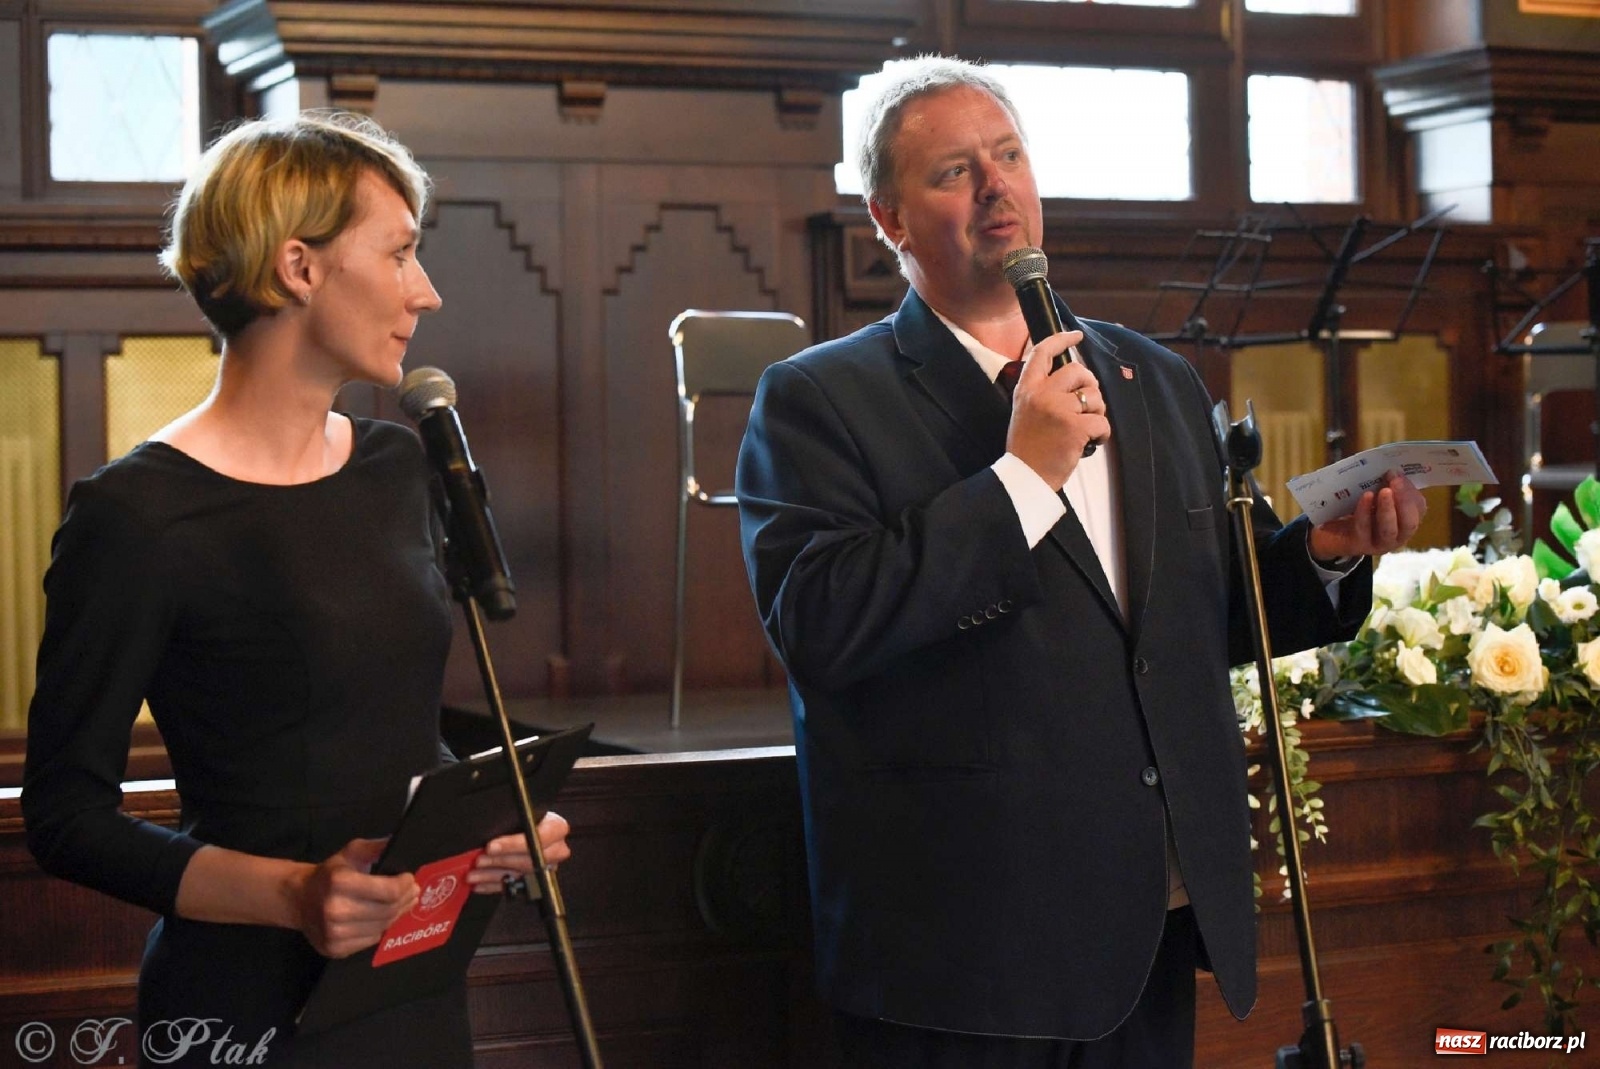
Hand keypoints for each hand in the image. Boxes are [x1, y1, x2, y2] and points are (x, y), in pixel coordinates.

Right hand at [295, 837, 417, 957]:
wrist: (299, 899)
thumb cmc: (329, 875)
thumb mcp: (350, 853)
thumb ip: (374, 848)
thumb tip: (397, 843)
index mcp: (340, 882)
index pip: (389, 891)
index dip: (405, 885)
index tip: (410, 879)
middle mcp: (336, 910)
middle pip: (388, 910)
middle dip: (406, 900)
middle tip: (413, 892)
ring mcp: (334, 933)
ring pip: (382, 927)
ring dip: (396, 915)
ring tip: (402, 904)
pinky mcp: (335, 950)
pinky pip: (371, 940)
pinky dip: (381, 928)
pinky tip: (382, 918)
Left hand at [468, 810, 571, 893]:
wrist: (528, 827)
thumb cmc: (521, 817)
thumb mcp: (519, 813)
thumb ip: (508, 821)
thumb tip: (488, 832)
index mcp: (556, 827)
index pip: (540, 838)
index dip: (514, 844)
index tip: (492, 846)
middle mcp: (555, 849)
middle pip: (530, 860)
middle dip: (500, 861)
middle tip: (480, 859)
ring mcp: (546, 867)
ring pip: (519, 875)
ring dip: (493, 875)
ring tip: (474, 873)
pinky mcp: (535, 881)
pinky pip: (514, 887)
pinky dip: (494, 885)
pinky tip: (480, 883)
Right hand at [1005, 330, 1108, 488]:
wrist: (1025, 477)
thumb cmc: (1028, 448)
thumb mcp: (1024, 411)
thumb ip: (1042, 392)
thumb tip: (1075, 380)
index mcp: (1026, 389)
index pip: (1042, 352)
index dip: (1062, 340)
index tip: (1076, 335)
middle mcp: (1041, 394)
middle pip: (1078, 371)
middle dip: (1089, 385)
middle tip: (1087, 404)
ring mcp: (1058, 409)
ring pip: (1094, 397)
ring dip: (1096, 412)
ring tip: (1084, 428)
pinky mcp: (1074, 427)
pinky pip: (1102, 422)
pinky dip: (1101, 434)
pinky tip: (1091, 442)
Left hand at [1307, 470, 1426, 559]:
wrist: (1330, 531)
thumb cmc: (1357, 509)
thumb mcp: (1374, 495)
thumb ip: (1384, 484)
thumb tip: (1389, 468)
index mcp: (1405, 521)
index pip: (1418, 508)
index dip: (1412, 491)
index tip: (1400, 473)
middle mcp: (1397, 536)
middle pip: (1409, 522)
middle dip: (1405, 500)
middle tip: (1396, 480)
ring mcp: (1379, 544)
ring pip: (1389, 529)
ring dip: (1388, 509)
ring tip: (1384, 491)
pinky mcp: (1359, 545)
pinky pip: (1364, 528)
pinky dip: (1365, 511)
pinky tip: (1366, 497)